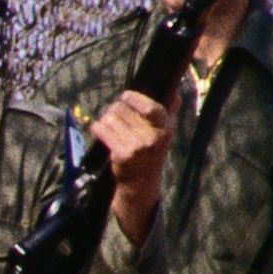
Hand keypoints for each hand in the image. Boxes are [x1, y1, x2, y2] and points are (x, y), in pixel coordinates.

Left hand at [89, 90, 172, 241]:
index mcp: (166, 129)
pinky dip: (97, 128)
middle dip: (115, 108)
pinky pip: (102, 129)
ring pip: (111, 118)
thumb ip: (171, 110)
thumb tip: (175, 88)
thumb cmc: (151, 154)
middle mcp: (153, 138)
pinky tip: (99, 130)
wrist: (140, 184)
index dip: (136, 98)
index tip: (125, 95)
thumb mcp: (166, 134)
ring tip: (108, 124)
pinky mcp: (121, 154)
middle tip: (113, 113)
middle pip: (124, 110)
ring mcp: (137, 146)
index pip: (152, 108)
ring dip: (105, 118)